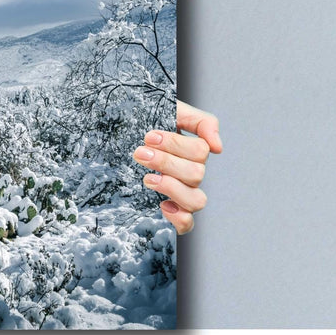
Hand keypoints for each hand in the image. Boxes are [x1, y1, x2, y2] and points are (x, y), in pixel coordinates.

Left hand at [133, 100, 221, 234]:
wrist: (117, 131)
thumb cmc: (145, 120)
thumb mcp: (172, 109)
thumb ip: (201, 121)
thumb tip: (218, 147)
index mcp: (192, 150)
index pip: (200, 151)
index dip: (175, 144)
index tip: (149, 136)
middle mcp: (190, 172)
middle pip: (196, 174)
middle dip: (165, 162)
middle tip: (140, 153)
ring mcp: (181, 192)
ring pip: (196, 200)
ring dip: (172, 188)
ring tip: (147, 178)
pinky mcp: (170, 209)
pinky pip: (187, 224)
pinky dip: (179, 218)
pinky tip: (162, 205)